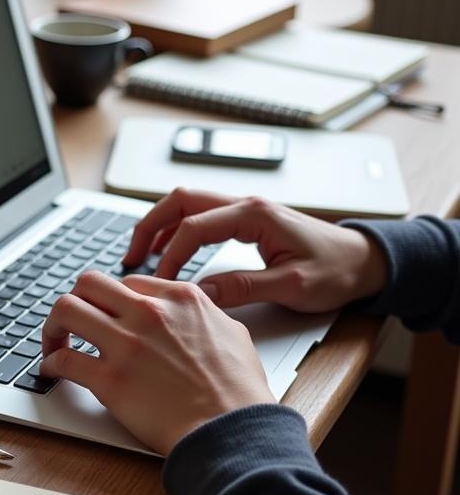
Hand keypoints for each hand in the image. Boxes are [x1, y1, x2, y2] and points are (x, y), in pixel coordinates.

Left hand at [40, 271, 274, 454]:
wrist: (233, 430)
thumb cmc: (237, 391)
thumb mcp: (231, 333)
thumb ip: (204, 316)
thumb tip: (191, 315)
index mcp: (180, 299)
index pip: (128, 282)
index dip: (113, 300)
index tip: (107, 316)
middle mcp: (149, 314)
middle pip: (89, 284)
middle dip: (76, 300)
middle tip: (72, 322)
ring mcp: (126, 344)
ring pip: (66, 309)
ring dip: (54, 326)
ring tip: (54, 342)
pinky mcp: (109, 380)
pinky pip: (63, 360)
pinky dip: (51, 363)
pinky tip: (53, 371)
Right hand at [123, 189, 387, 311]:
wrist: (365, 262)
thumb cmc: (336, 271)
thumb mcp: (292, 286)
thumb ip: (243, 288)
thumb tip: (199, 293)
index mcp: (255, 215)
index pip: (195, 226)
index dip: (170, 254)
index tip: (158, 281)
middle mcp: (245, 205)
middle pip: (180, 200)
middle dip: (149, 226)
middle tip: (130, 257)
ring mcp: (244, 210)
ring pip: (186, 205)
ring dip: (160, 226)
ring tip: (140, 255)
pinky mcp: (245, 222)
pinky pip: (200, 217)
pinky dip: (176, 231)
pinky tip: (167, 253)